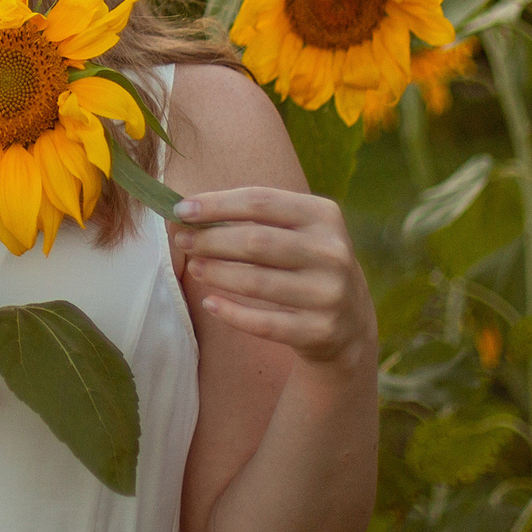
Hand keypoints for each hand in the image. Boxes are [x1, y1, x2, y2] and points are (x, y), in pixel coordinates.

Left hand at [170, 187, 375, 365]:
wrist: (351, 323)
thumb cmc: (307, 264)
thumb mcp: (300, 232)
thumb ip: (257, 219)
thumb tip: (191, 212)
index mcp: (324, 216)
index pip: (260, 201)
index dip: (216, 204)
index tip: (181, 210)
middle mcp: (331, 252)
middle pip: (256, 242)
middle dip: (211, 240)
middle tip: (183, 241)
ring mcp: (328, 294)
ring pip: (257, 283)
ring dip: (216, 274)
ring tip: (194, 268)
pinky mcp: (319, 330)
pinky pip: (264, 323)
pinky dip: (232, 313)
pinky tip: (210, 303)